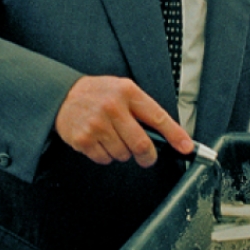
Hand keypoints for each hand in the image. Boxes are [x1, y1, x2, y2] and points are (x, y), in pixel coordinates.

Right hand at [54, 76, 192, 166]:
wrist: (63, 96)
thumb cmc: (98, 94)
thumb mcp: (123, 90)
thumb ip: (143, 109)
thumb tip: (169, 136)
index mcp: (127, 92)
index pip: (157, 117)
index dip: (175, 135)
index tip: (186, 147)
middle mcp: (112, 107)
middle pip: (142, 144)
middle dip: (148, 156)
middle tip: (147, 156)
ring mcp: (97, 124)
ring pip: (123, 154)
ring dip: (122, 153)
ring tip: (112, 137)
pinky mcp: (84, 139)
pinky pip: (105, 159)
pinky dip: (106, 156)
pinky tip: (99, 141)